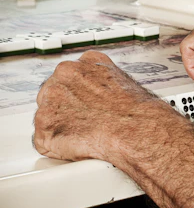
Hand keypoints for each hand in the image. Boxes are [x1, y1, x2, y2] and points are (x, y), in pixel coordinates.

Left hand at [34, 51, 158, 162]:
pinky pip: (44, 139)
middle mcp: (64, 74)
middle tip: (84, 122)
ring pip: (47, 115)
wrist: (135, 129)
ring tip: (85, 134)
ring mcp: (51, 99)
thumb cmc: (135, 111)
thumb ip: (100, 81)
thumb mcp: (121, 80)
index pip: (70, 76)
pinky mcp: (44, 125)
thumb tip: (97, 94)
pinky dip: (57, 146)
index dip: (77, 94)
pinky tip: (78, 144)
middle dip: (65, 108)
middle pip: (53, 93)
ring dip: (60, 126)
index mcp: (86, 62)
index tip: (85, 105)